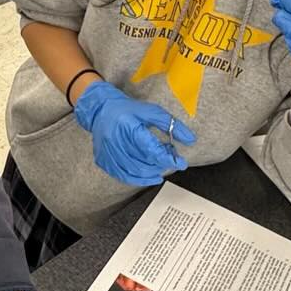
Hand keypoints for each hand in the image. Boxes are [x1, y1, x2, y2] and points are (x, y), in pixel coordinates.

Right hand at [73, 79, 195, 186]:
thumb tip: (191, 139)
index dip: (168, 158)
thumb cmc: (127, 110)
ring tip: (160, 166)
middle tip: (170, 160)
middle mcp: (116, 141)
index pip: (151, 149)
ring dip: (152, 173)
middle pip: (144, 162)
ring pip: (135, 172)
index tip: (181, 163)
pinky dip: (139, 179)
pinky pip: (124, 176)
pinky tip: (149, 176)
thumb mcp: (152, 112)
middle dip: (162, 164)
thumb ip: (171, 125)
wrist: (100, 110)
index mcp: (128, 126)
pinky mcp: (103, 161)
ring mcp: (108, 153)